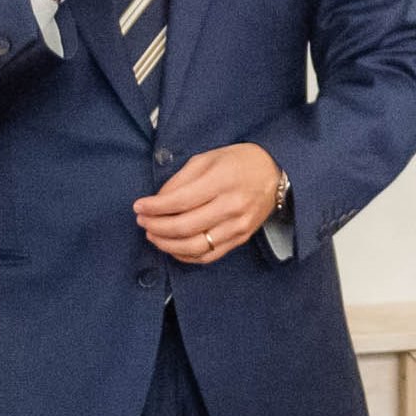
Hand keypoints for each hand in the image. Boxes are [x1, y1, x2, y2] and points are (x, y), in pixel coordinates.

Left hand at [136, 143, 281, 265]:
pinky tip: (173, 247)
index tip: (139, 207)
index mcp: (221, 181)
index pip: (180, 201)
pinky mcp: (241, 239)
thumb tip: (157, 201)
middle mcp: (231, 207)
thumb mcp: (207, 158)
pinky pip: (209, 255)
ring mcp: (237, 226)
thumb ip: (181, 180)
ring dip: (168, 244)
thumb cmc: (239, 162)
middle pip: (185, 227)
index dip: (154, 207)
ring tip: (153, 236)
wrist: (276, 173)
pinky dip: (186, 256)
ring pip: (195, 246)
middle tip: (142, 222)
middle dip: (156, 227)